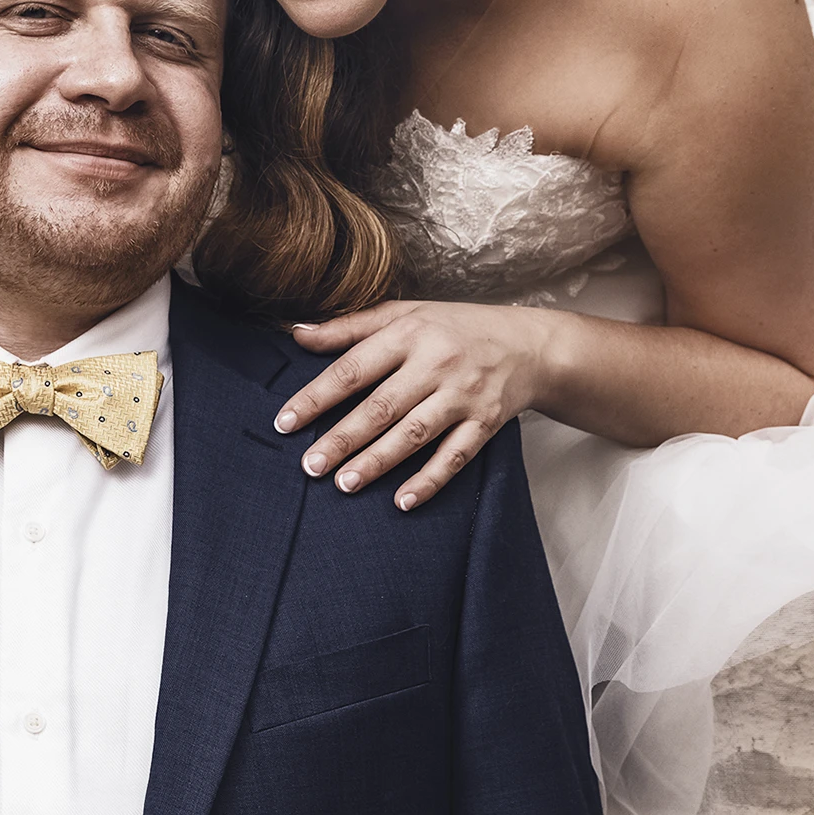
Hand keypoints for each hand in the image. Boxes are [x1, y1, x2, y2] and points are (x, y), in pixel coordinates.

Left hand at [274, 300, 555, 510]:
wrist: (528, 344)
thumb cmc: (454, 327)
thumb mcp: (404, 313)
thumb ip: (350, 327)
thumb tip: (296, 332)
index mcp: (409, 334)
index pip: (353, 369)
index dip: (316, 398)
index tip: (285, 423)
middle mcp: (436, 364)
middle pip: (381, 407)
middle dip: (342, 439)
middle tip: (310, 466)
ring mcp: (463, 395)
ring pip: (414, 434)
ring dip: (378, 462)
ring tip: (344, 483)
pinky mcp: (486, 423)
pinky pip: (456, 457)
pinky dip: (430, 480)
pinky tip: (403, 501)